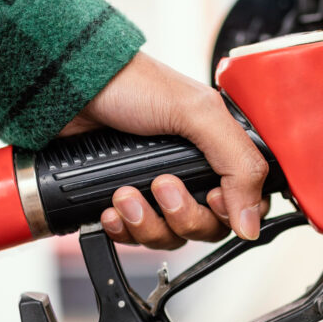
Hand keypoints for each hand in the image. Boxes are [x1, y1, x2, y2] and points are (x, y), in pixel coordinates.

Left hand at [60, 52, 269, 248]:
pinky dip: (122, 229)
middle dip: (181, 216)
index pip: (245, 203)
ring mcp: (158, 189)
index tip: (210, 198)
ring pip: (171, 237)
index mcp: (219, 149)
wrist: (70, 87)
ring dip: (147, 223)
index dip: (230, 212)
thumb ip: (238, 164)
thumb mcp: (198, 113)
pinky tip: (110, 209)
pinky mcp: (126, 201)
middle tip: (161, 185)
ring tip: (124, 194)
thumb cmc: (133, 84)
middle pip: (207, 227)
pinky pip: (135, 237)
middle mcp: (193, 173)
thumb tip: (252, 223)